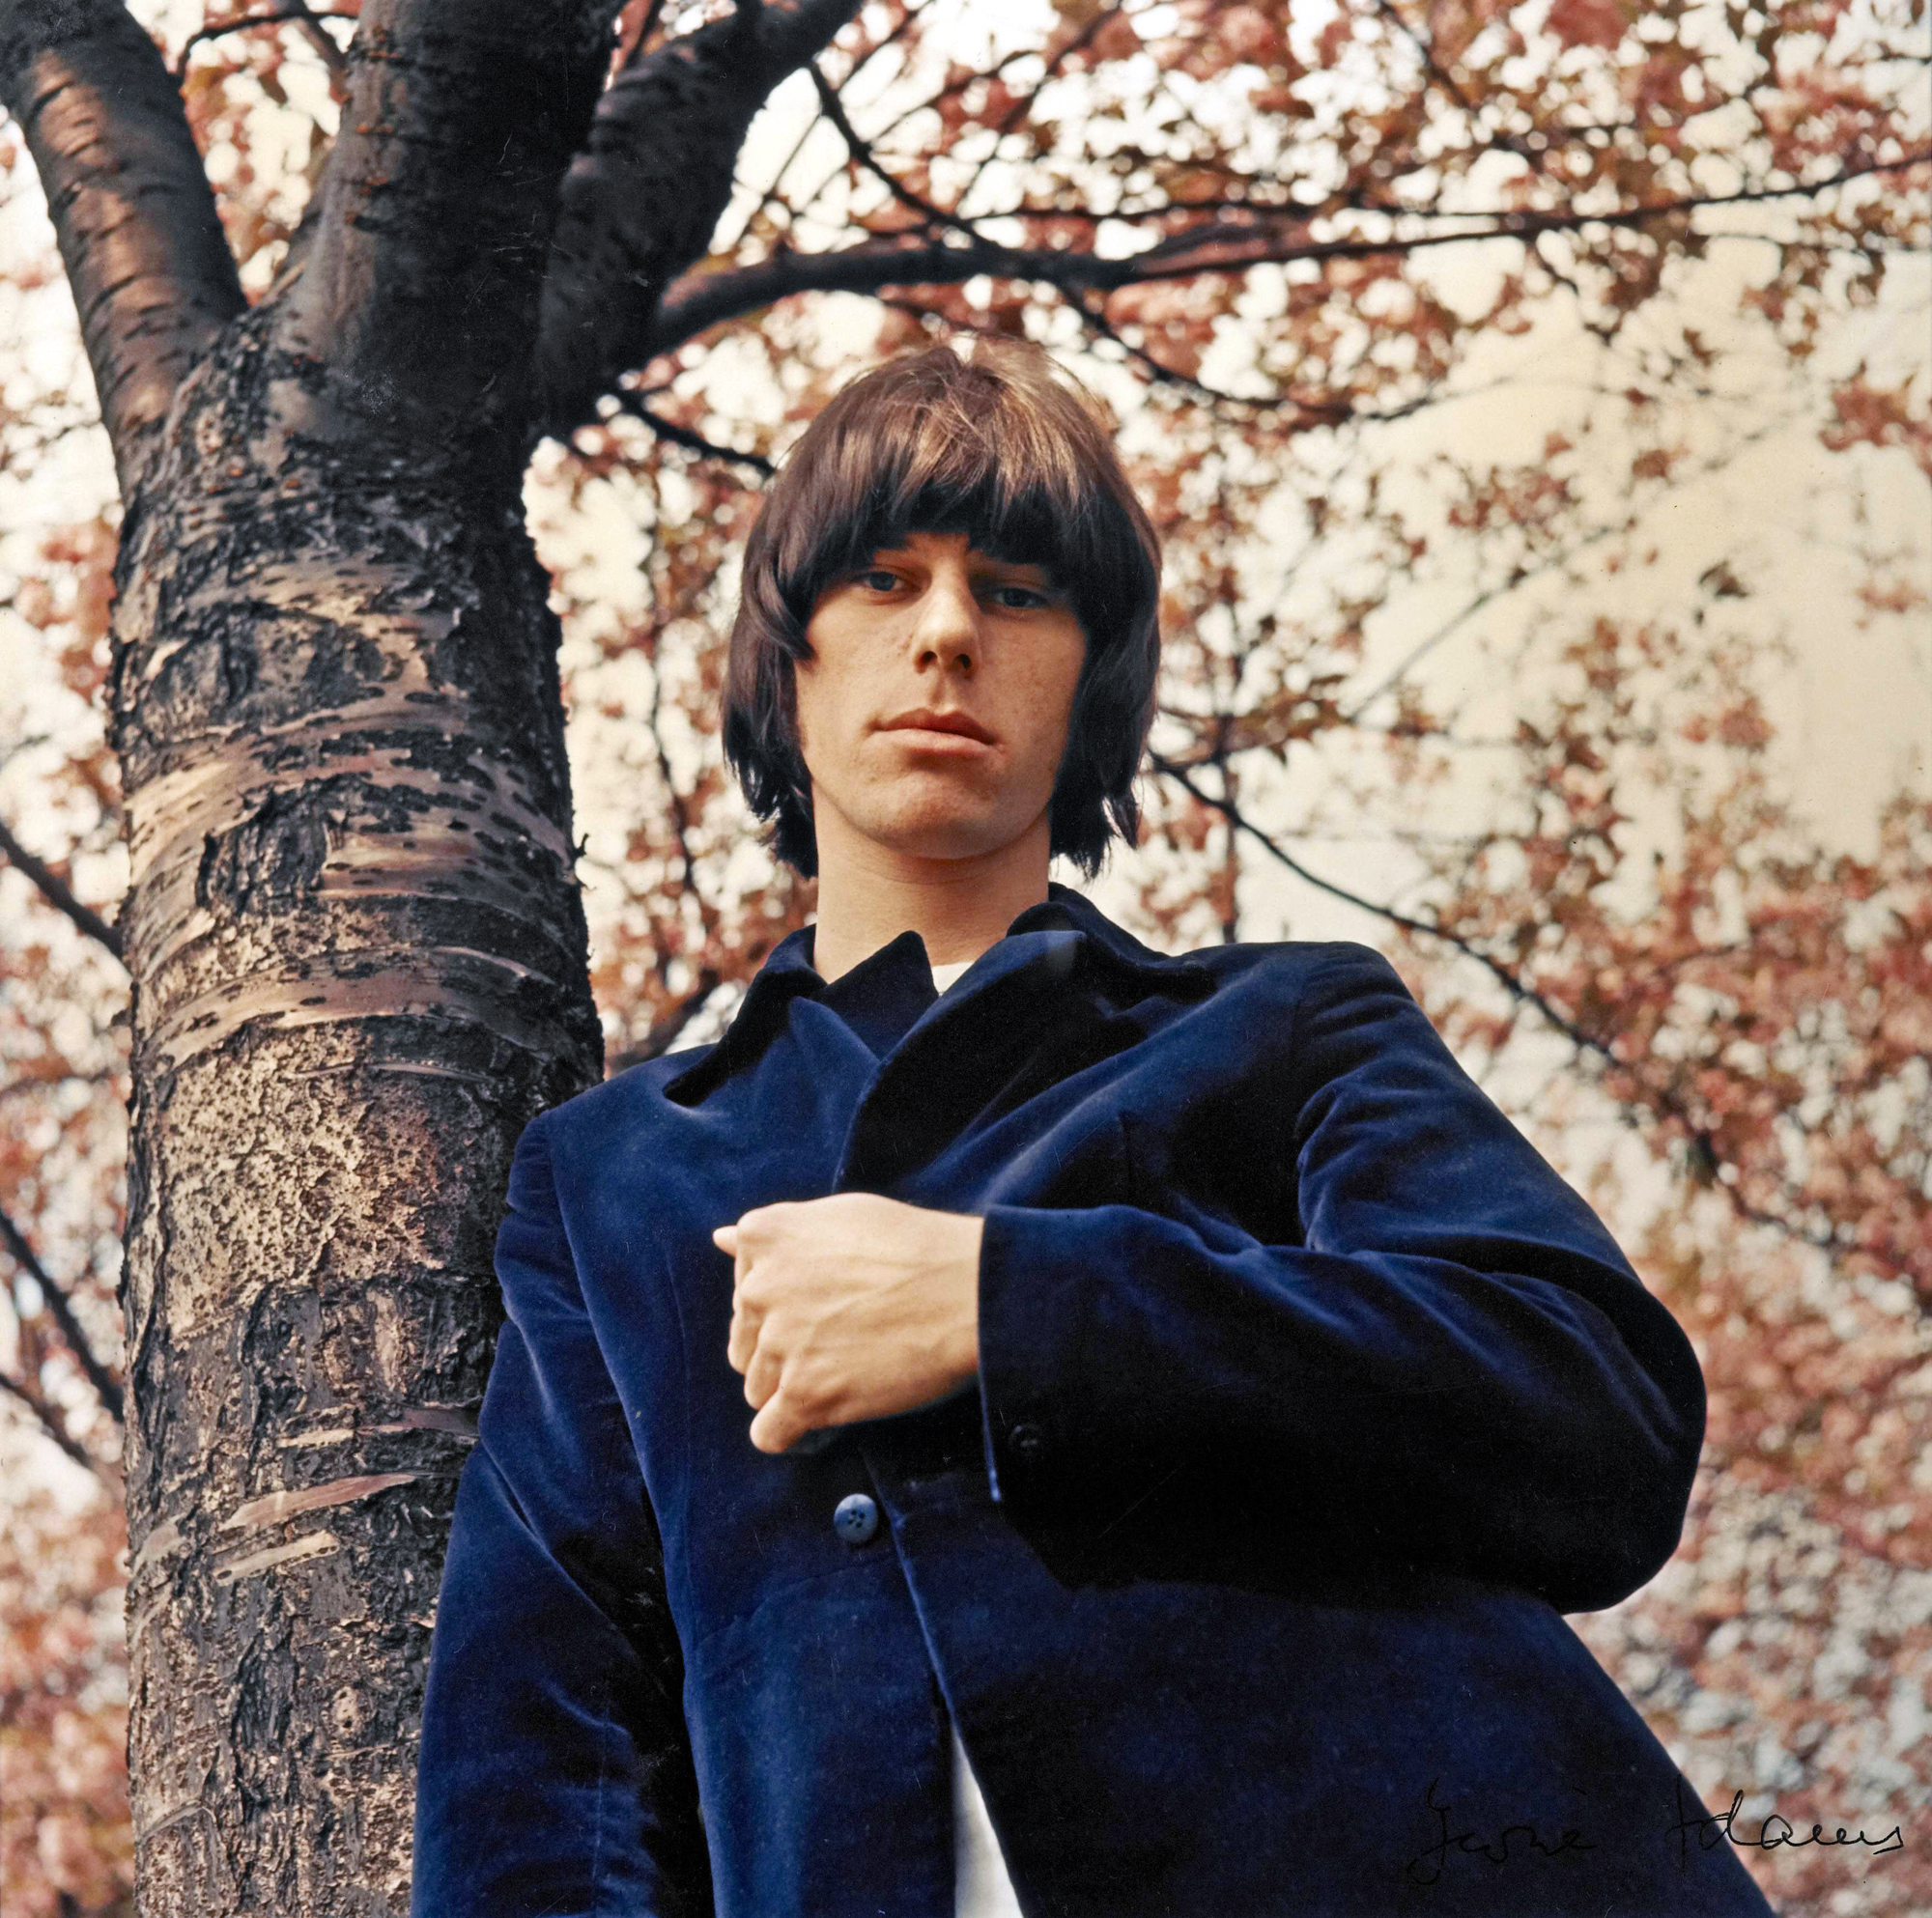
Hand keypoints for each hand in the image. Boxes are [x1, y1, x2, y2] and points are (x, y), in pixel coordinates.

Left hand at [713, 1193, 982, 1454]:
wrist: (967, 1289)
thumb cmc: (915, 1247)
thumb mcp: (840, 1215)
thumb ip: (778, 1232)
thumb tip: (720, 1238)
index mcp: (764, 1238)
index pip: (744, 1292)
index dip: (785, 1307)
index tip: (827, 1307)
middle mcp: (759, 1288)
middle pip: (746, 1345)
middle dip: (783, 1351)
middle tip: (841, 1344)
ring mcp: (779, 1343)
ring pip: (759, 1389)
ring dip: (794, 1389)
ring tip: (846, 1374)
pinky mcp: (804, 1394)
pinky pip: (769, 1433)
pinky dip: (790, 1433)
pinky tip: (821, 1418)